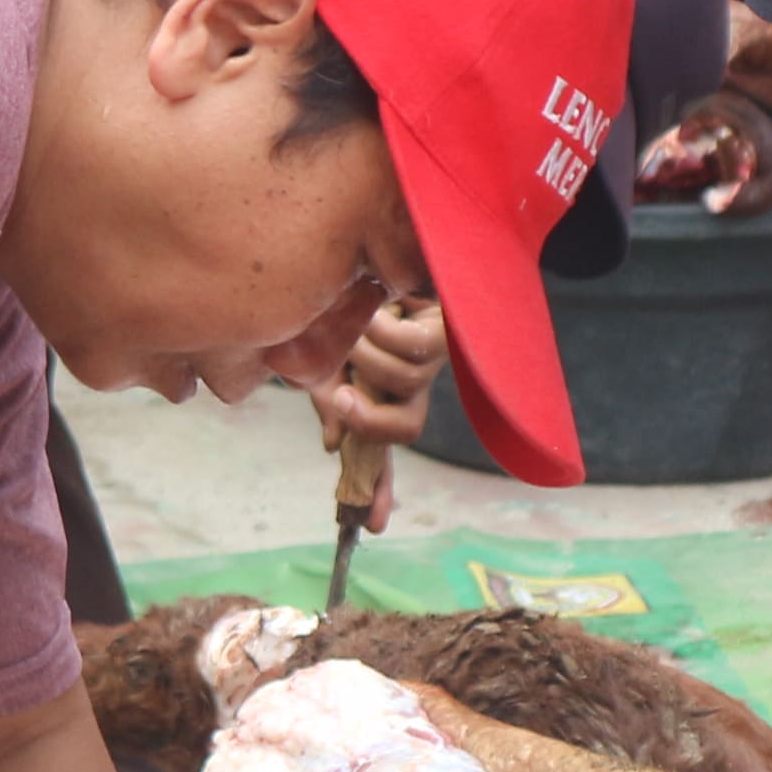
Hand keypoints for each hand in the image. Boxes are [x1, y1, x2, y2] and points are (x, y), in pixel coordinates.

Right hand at [311, 295, 443, 515]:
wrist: (373, 243)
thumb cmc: (343, 299)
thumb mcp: (323, 358)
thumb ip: (330, 402)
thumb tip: (332, 445)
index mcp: (383, 395)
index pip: (382, 452)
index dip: (379, 490)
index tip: (372, 528)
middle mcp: (415, 385)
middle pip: (407, 429)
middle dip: (369, 419)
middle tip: (339, 398)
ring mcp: (436, 359)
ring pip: (399, 381)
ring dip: (364, 352)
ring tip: (355, 319)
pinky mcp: (448, 329)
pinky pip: (408, 346)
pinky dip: (381, 328)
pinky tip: (377, 303)